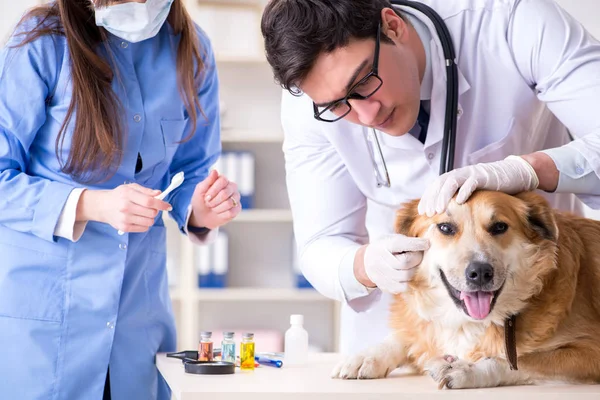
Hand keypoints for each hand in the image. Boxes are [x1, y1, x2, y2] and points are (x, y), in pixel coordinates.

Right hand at [77, 183, 171, 232]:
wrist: (102, 206)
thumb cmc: (118, 196)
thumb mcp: (131, 188)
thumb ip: (146, 191)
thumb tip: (159, 194)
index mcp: (128, 195)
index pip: (149, 201)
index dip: (161, 204)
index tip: (168, 206)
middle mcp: (126, 207)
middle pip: (151, 213)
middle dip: (156, 210)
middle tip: (151, 207)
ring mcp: (124, 219)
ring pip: (149, 222)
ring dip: (151, 218)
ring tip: (144, 213)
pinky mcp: (124, 228)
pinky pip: (144, 228)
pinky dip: (145, 224)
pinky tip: (139, 218)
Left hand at [188, 170, 240, 229]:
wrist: (201, 215)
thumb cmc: (201, 200)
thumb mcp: (200, 190)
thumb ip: (208, 180)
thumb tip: (214, 171)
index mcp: (223, 180)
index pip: (222, 181)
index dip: (213, 190)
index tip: (206, 197)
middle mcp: (232, 187)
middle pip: (225, 193)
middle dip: (213, 201)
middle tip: (208, 203)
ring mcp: (236, 198)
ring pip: (228, 203)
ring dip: (216, 208)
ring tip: (213, 208)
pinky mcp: (237, 209)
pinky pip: (230, 212)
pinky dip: (221, 214)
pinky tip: (219, 213)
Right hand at [357, 234, 429, 293]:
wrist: (366, 261)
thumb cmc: (385, 248)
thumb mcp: (392, 239)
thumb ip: (407, 242)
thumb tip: (427, 245)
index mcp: (384, 245)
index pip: (401, 244)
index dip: (416, 244)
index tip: (427, 243)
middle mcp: (380, 260)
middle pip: (404, 263)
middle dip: (416, 259)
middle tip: (418, 256)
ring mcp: (380, 274)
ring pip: (405, 276)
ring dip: (412, 271)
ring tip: (411, 266)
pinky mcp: (383, 285)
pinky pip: (401, 287)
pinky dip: (406, 282)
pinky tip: (404, 275)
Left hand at [418, 155, 538, 216]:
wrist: (512, 173)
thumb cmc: (489, 186)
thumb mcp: (470, 192)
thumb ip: (458, 197)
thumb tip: (444, 212)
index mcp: (455, 177)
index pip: (435, 186)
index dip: (427, 197)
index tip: (422, 211)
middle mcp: (460, 174)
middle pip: (440, 184)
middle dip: (432, 198)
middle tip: (428, 213)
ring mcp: (471, 174)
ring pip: (452, 182)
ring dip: (444, 196)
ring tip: (439, 209)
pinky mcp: (484, 176)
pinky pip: (472, 182)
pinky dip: (464, 191)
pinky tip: (459, 202)